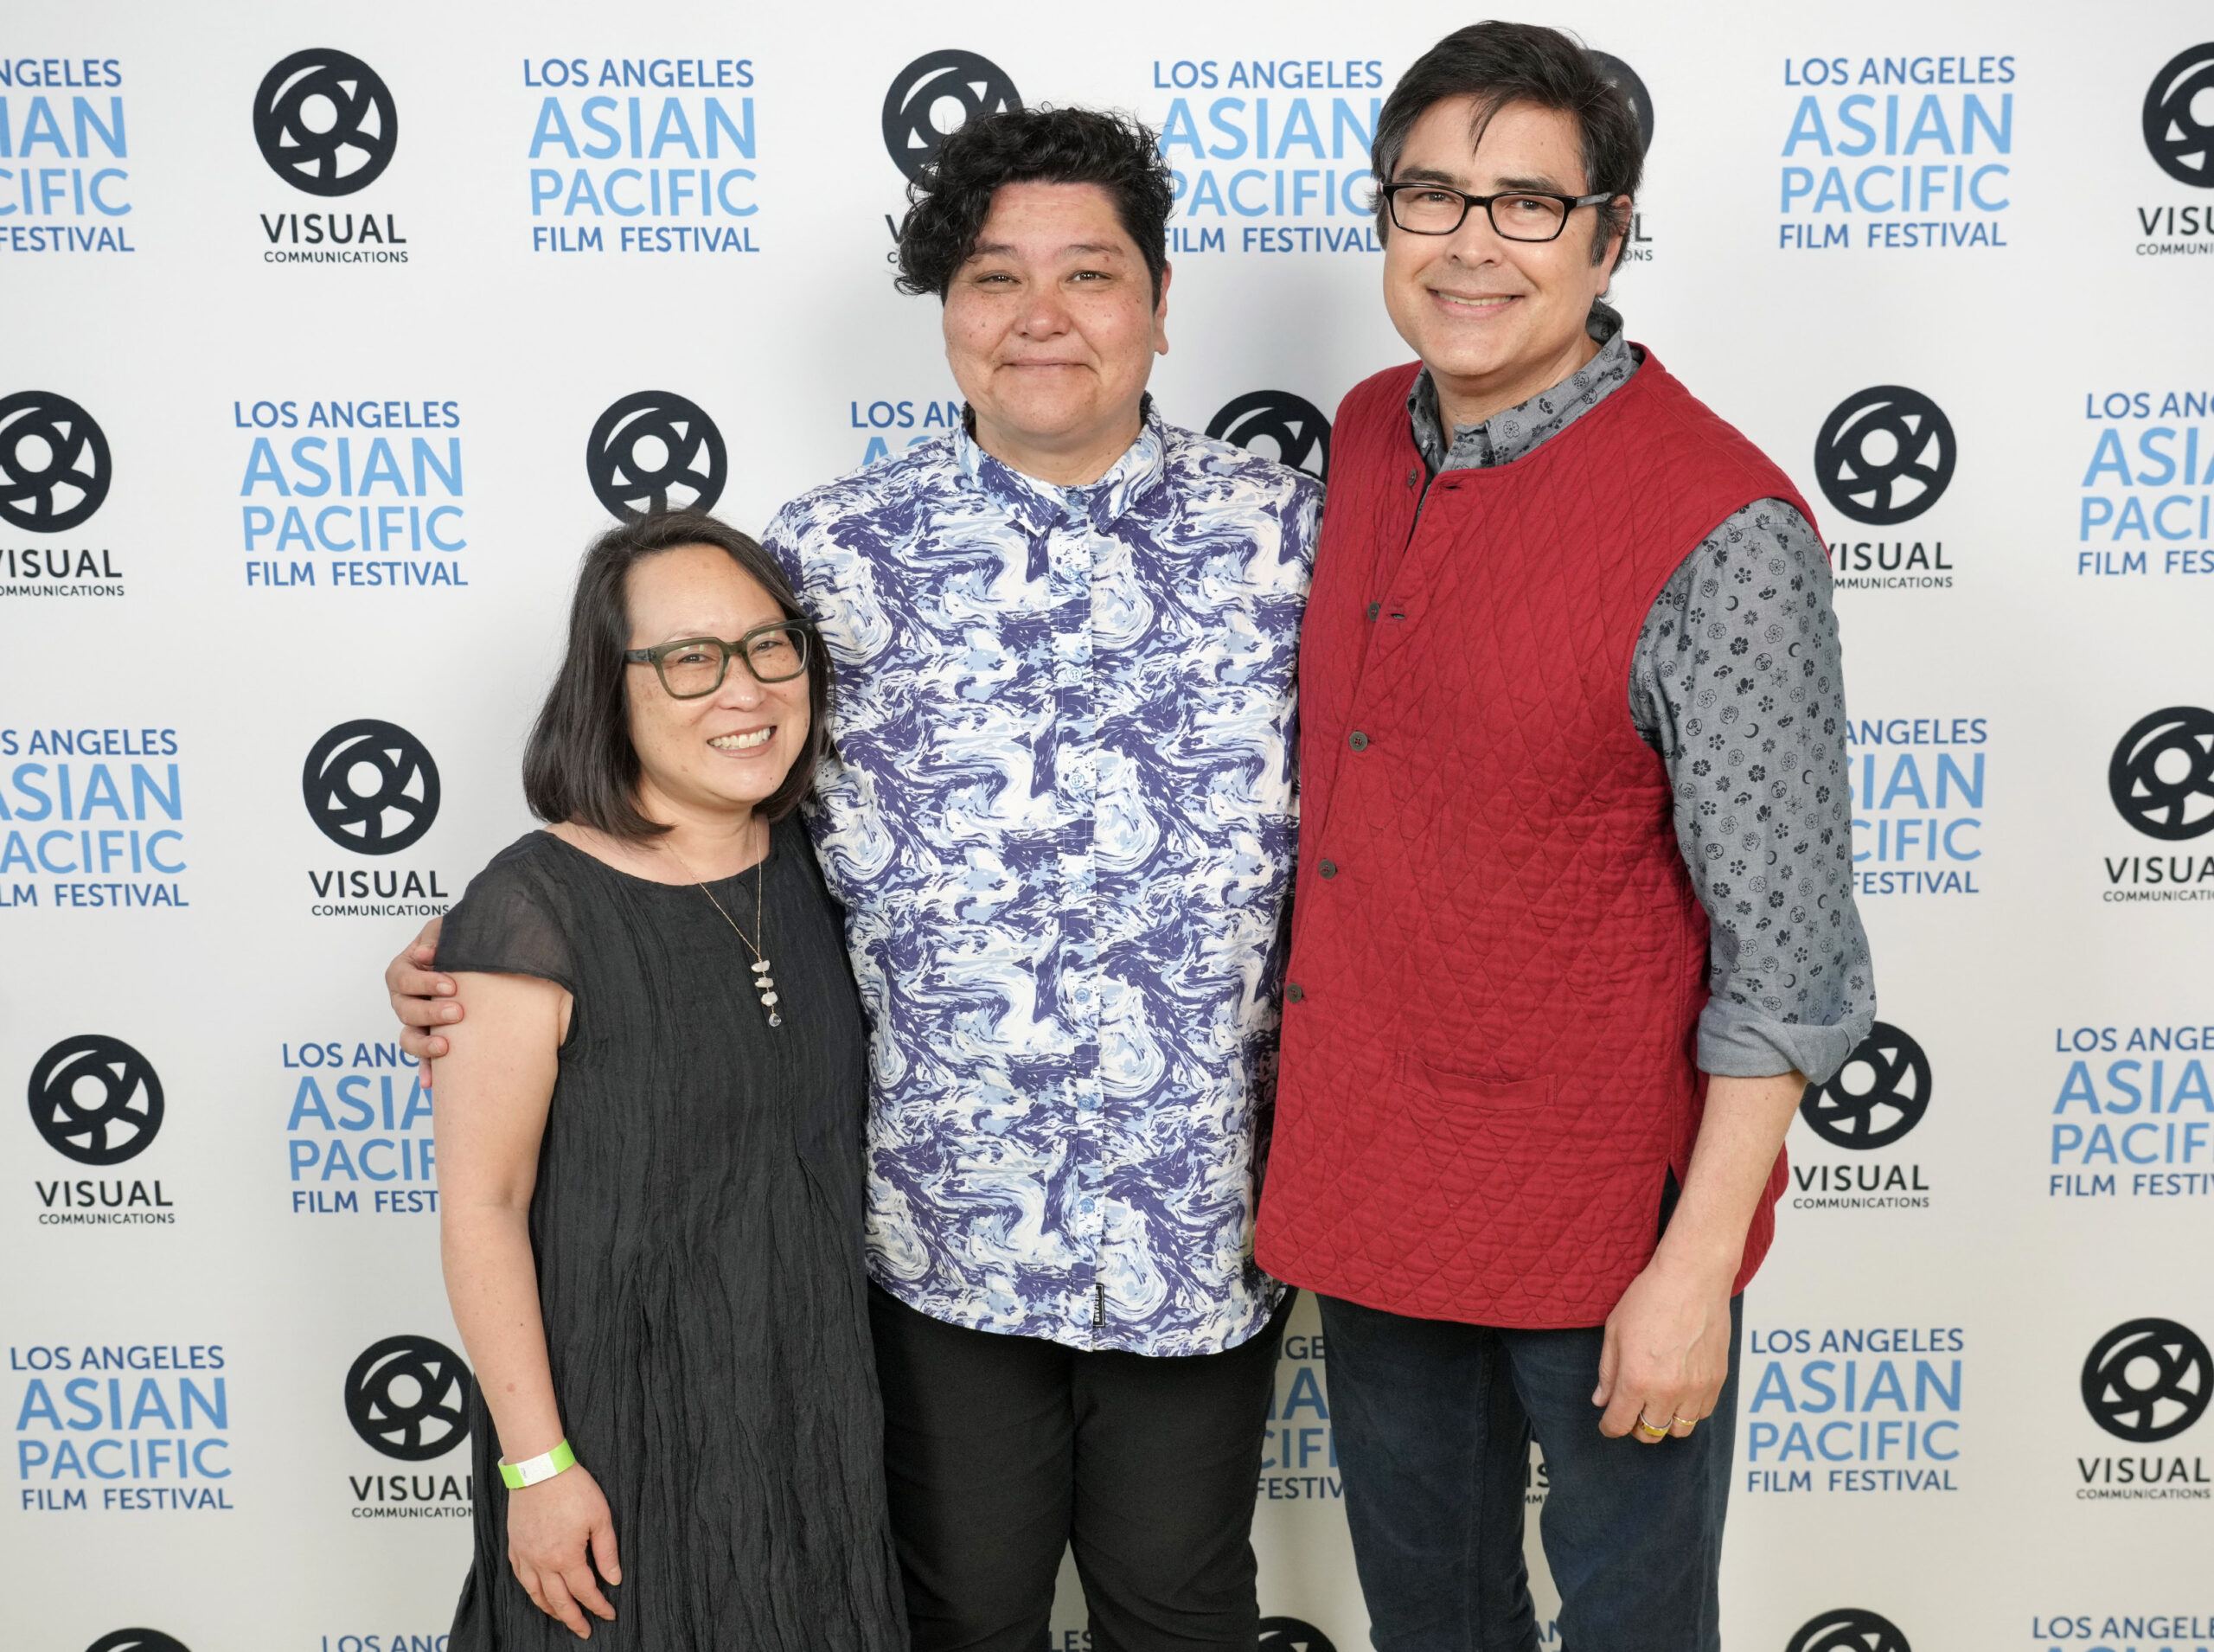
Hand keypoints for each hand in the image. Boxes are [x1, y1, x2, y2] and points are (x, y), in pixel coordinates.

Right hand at [386, 916, 456, 1074]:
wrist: (474, 961)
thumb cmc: (454, 943)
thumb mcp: (444, 931)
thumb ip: (435, 937)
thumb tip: (426, 955)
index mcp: (402, 971)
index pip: (405, 979)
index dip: (426, 983)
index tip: (451, 984)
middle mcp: (402, 999)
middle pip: (406, 1010)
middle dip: (431, 1012)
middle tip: (458, 1012)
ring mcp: (413, 1022)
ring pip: (408, 1037)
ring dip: (424, 1044)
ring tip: (446, 1046)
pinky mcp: (427, 1038)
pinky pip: (421, 1058)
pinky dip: (425, 1070)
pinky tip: (430, 1083)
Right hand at [506, 1463, 620, 1638]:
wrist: (539, 1468)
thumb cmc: (572, 1488)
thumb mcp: (600, 1517)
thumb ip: (607, 1551)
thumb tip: (614, 1578)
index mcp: (566, 1557)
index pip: (585, 1592)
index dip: (598, 1606)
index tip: (609, 1614)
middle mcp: (542, 1562)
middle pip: (558, 1601)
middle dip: (573, 1619)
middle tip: (585, 1630)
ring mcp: (525, 1555)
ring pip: (535, 1594)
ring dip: (550, 1609)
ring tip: (562, 1616)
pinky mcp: (515, 1545)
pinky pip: (520, 1577)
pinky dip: (530, 1590)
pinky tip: (537, 1591)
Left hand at [1591, 1256, 1731, 1443]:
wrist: (1692, 1279)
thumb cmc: (1649, 1298)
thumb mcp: (1614, 1331)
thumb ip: (1607, 1371)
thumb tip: (1602, 1400)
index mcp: (1636, 1379)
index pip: (1620, 1424)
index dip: (1609, 1427)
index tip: (1608, 1423)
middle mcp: (1667, 1391)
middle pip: (1650, 1433)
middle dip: (1635, 1426)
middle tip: (1631, 1410)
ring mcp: (1696, 1388)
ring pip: (1679, 1429)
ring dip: (1664, 1421)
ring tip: (1656, 1401)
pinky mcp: (1716, 1381)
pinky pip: (1702, 1413)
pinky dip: (1688, 1410)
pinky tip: (1679, 1391)